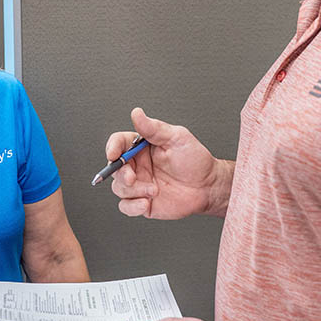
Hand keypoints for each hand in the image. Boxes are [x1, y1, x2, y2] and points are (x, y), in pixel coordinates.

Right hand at [105, 107, 225, 219]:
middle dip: (121, 174)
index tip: (113, 154)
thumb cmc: (195, 160)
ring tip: (154, 191)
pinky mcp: (143, 202)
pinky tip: (146, 203)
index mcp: (142, 147)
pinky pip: (126, 206)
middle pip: (114, 168)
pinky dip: (132, 206)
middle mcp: (138, 165)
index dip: (112, 147)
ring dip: (133, 190)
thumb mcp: (177, 138)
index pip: (119, 143)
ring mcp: (139, 184)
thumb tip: (137, 114)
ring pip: (119, 188)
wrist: (208, 186)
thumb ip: (154, 128)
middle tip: (132, 177)